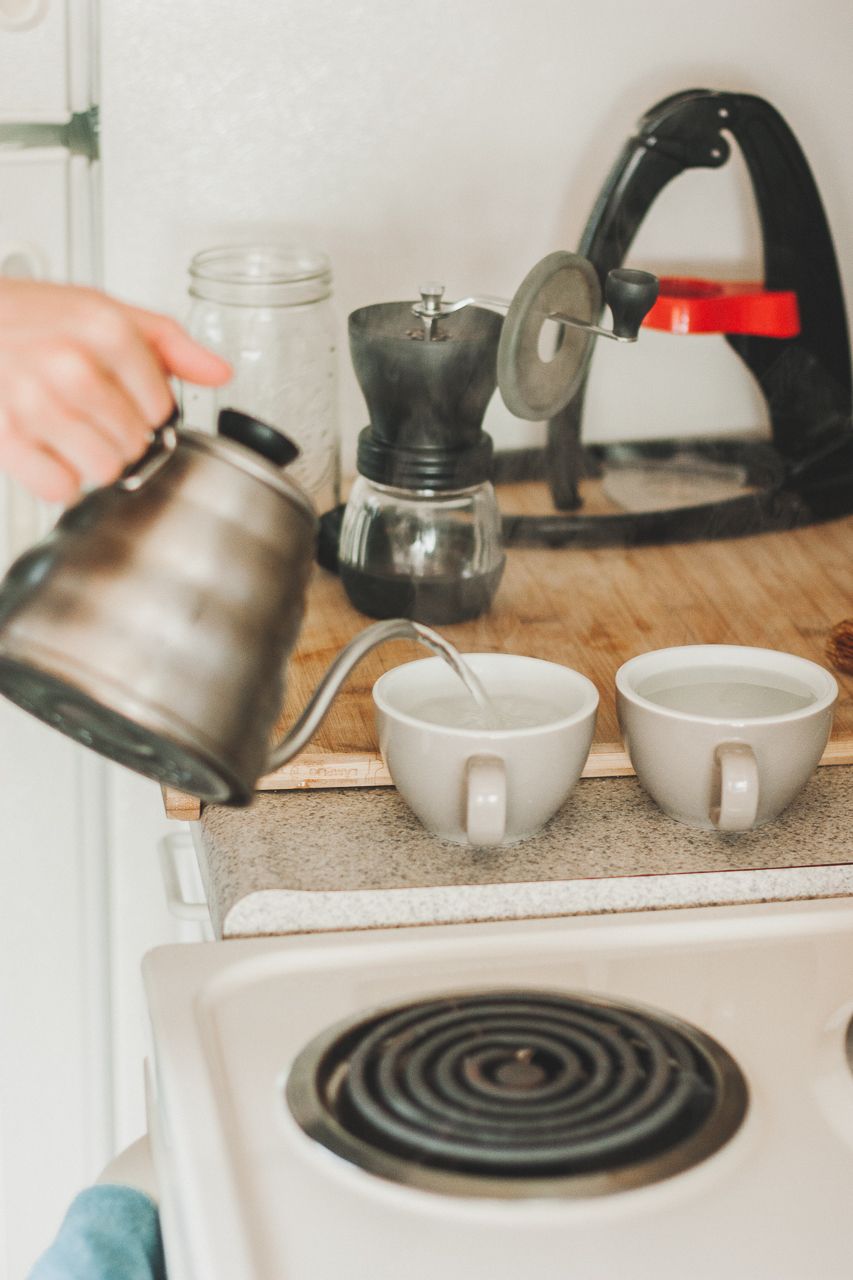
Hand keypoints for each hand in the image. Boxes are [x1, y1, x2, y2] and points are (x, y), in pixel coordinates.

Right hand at [0, 280, 231, 503]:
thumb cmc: (34, 318)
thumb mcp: (105, 312)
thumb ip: (169, 344)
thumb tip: (218, 372)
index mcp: (104, 330)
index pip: (161, 409)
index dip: (148, 410)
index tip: (129, 398)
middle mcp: (69, 364)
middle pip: (135, 443)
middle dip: (121, 437)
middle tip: (94, 415)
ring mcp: (33, 402)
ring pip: (103, 470)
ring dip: (93, 461)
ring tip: (73, 433)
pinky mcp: (4, 436)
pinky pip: (58, 488)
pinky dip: (58, 480)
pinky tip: (50, 450)